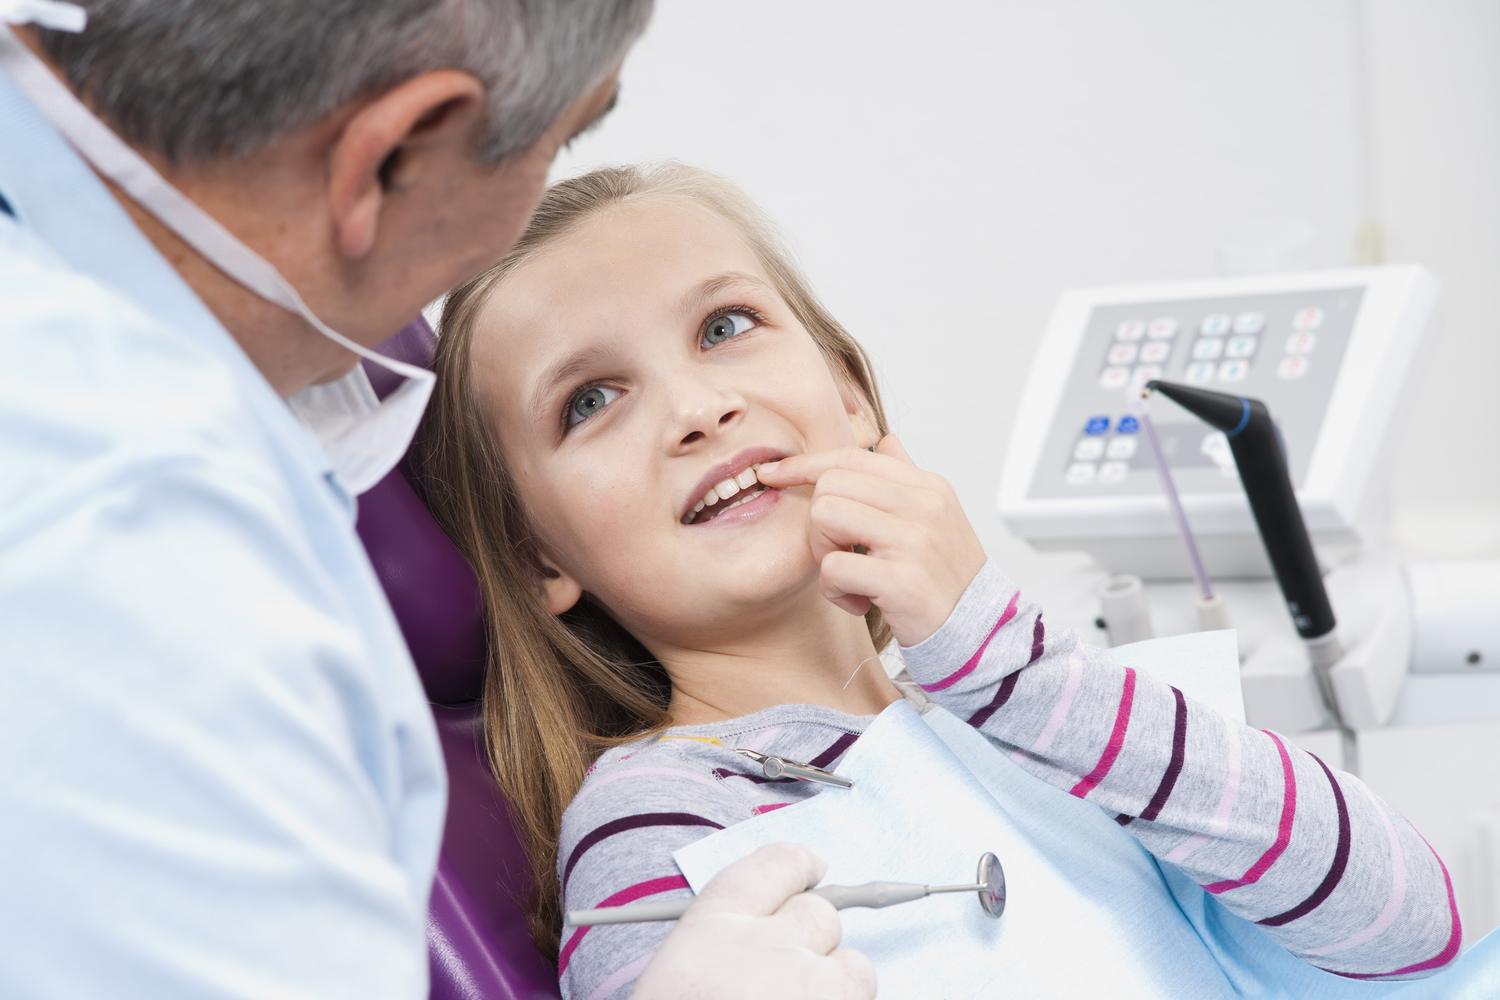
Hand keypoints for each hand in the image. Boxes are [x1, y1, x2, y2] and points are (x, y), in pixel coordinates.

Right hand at [631, 843, 874, 999]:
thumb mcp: (672, 980)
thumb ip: (717, 950)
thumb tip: (756, 941)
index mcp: (710, 929)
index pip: (774, 865)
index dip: (798, 866)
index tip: (811, 867)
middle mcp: (766, 944)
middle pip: (821, 912)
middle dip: (815, 938)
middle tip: (793, 974)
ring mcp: (812, 986)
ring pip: (855, 965)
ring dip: (836, 988)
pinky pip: (862, 998)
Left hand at [756, 435, 986, 646]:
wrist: (983, 635)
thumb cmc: (949, 579)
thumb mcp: (937, 518)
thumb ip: (908, 477)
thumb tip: (885, 441)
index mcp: (928, 487)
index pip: (851, 456)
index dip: (803, 465)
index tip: (772, 475)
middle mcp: (924, 506)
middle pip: (830, 485)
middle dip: (818, 524)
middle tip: (840, 555)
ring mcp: (915, 541)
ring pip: (825, 517)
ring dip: (824, 555)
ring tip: (851, 578)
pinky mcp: (903, 581)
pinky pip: (832, 568)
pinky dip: (835, 592)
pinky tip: (860, 603)